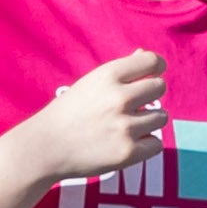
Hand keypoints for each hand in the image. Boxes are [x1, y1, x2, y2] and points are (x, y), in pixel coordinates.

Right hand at [20, 51, 168, 185]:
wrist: (45, 147)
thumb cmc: (69, 112)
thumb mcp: (90, 84)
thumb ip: (121, 71)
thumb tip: (145, 55)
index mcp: (108, 75)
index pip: (152, 61)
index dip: (156, 68)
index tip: (152, 75)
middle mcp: (119, 98)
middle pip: (159, 87)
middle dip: (151, 95)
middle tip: (134, 105)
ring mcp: (124, 126)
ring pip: (161, 117)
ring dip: (148, 121)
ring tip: (126, 126)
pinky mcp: (128, 152)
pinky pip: (156, 144)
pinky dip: (145, 145)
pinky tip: (127, 143)